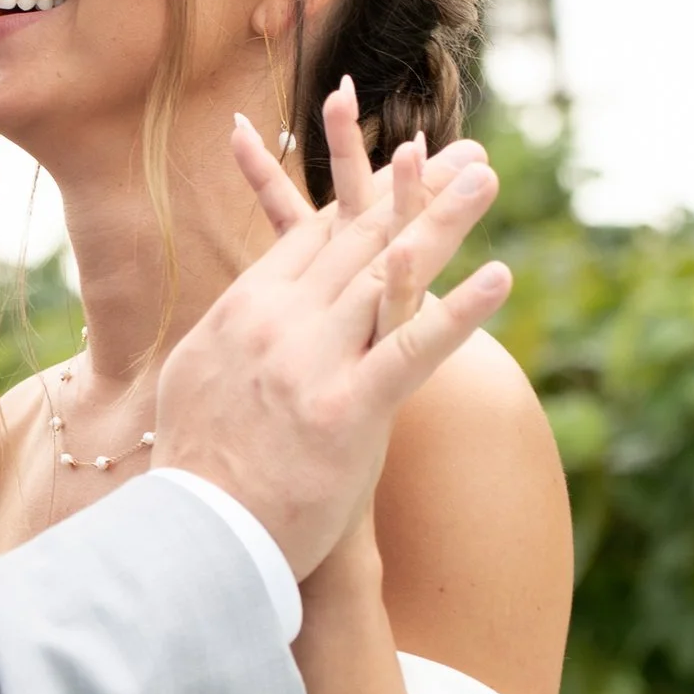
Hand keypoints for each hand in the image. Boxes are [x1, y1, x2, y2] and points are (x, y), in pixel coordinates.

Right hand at [149, 80, 508, 583]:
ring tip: (485, 179)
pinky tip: (499, 278)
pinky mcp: (346, 408)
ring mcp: (312, 361)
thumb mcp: (196, 381)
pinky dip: (460, 312)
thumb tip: (238, 319)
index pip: (314, 236)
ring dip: (445, 221)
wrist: (194, 540)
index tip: (404, 166)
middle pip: (358, 239)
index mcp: (244, 310)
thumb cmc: (199, 472)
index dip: (367, 197)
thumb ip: (227, 339)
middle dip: (417, 189)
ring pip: (389, 274)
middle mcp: (277, 321)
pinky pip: (412, 349)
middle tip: (465, 153)